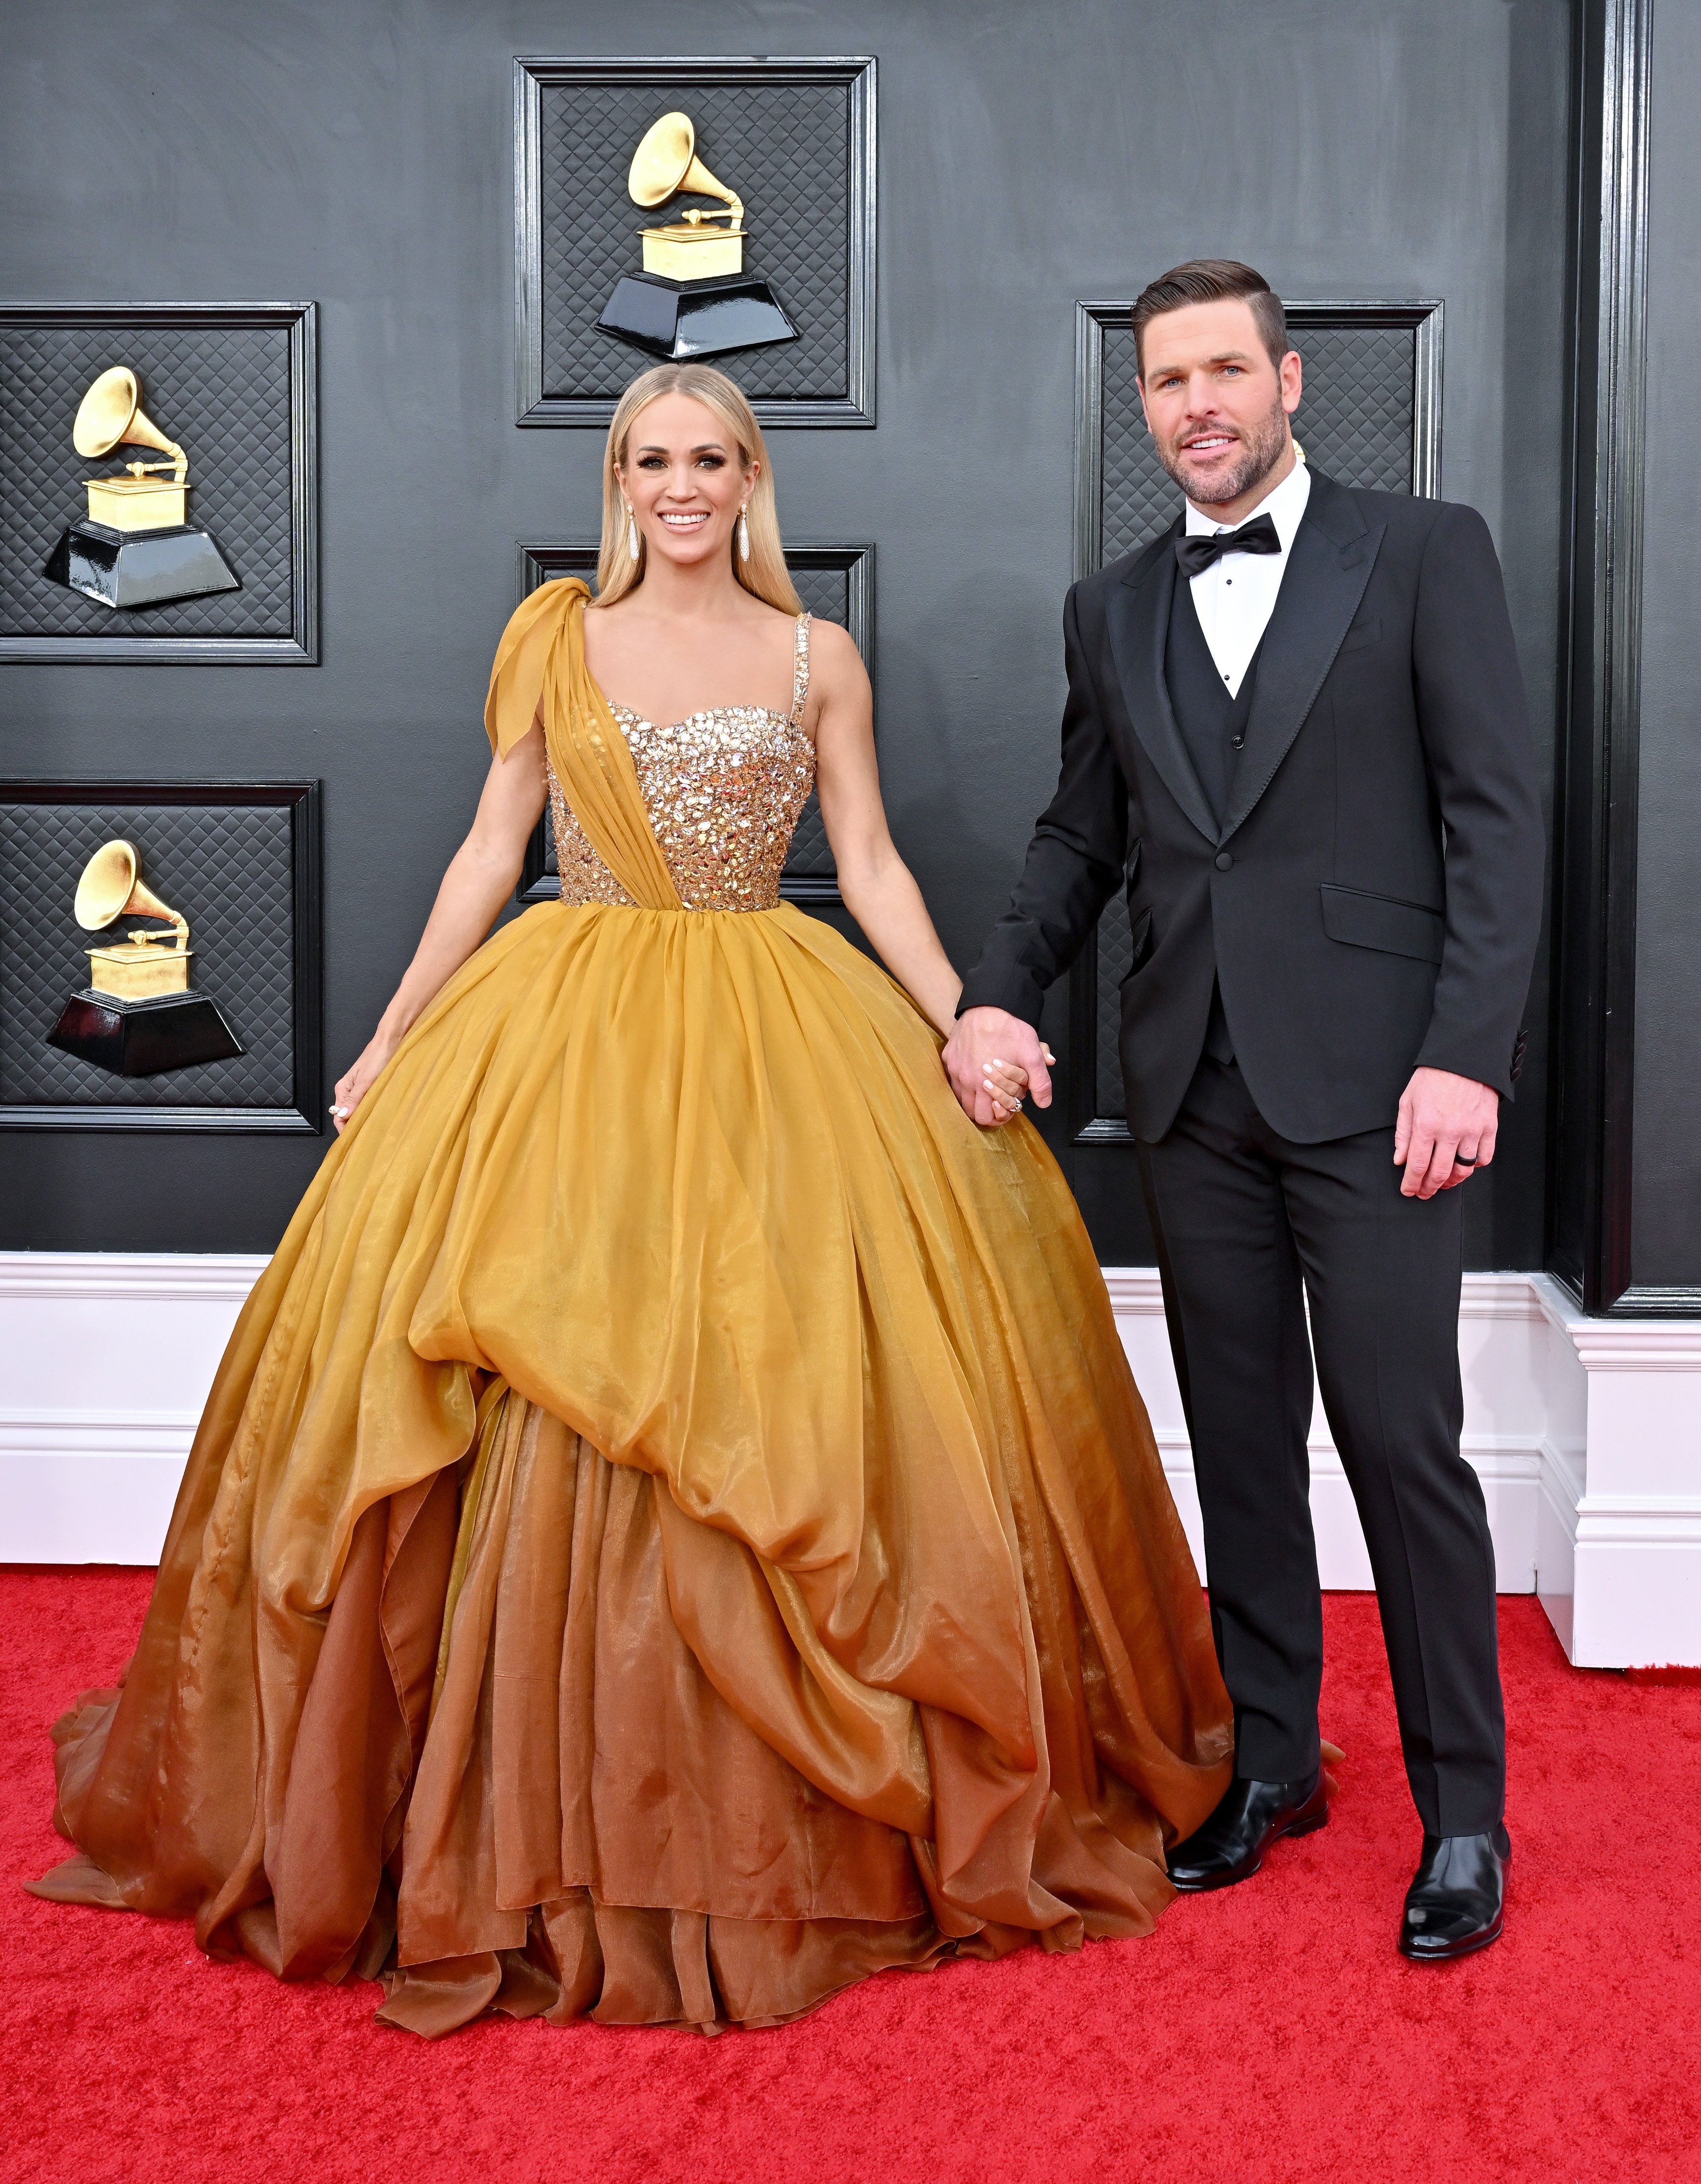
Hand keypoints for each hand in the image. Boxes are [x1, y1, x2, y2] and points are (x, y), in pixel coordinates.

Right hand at [330, 1030, 398, 1135]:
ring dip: (365, 1118)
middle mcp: (350, 1090)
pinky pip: (369, 1104)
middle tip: (367, 1136)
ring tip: (374, 1127)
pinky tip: (380, 1114)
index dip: (345, 1129)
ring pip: (359, 1110)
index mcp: (343, 1088)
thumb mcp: (366, 1080)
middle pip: (348, 1114)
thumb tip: (343, 1115)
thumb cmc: (379, 1056)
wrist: (392, 1041)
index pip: (338, 1116)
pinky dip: (373, 1110)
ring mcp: (361, 1089)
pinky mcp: (372, 1088)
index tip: (354, 1139)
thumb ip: (354, 1099)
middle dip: (356, 1125)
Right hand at [942, 1006, 1053, 1126]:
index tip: (1007, 1105)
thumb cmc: (1010, 1027)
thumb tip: (1043, 1103)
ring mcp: (954, 1068)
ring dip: (974, 1097)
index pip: (984, 1118)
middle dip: (986, 1109)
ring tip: (988, 1086)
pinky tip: (977, 1071)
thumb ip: (1040, 1082)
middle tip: (999, 1099)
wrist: (990, 1003)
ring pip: (960, 1097)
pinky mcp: (949, 1056)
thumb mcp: (1032, 1054)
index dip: (998, 1116)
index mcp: (982, 1083)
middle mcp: (964, 1079)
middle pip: (971, 1112)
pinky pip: (953, 1078)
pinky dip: (964, 1081)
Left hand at [1394, 1066, 1498, 1198]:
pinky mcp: (1489, 1127)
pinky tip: (1464, 1166)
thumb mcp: (1408, 1101)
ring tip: (1442, 1184)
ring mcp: (1472, 1131)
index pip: (1417, 1166)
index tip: (1408, 1191)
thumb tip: (1400, 1159)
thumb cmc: (1433, 1077)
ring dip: (1451, 1182)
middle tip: (1423, 1193)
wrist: (1464, 1058)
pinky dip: (1474, 1166)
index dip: (1411, 1183)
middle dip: (1429, 1188)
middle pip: (1439, 1173)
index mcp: (1427, 1125)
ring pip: (1463, 1170)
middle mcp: (1450, 1131)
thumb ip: (1403, 1133)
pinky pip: (1484, 1158)